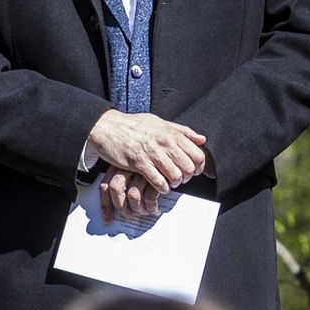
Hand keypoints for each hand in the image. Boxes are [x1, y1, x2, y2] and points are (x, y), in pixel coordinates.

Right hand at [85, 109, 206, 189]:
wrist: (107, 126)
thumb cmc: (132, 125)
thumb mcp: (160, 122)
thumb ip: (182, 130)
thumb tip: (202, 139)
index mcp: (171, 132)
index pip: (197, 154)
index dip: (198, 167)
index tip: (193, 171)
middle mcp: (164, 142)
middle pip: (188, 167)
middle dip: (187, 177)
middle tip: (180, 179)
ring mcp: (151, 153)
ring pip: (175, 176)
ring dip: (174, 184)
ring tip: (169, 183)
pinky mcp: (138, 163)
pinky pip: (158, 181)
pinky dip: (162, 187)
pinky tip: (159, 186)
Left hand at [98, 167, 167, 224]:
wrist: (175, 159)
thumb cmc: (153, 169)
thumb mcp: (136, 173)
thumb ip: (126, 186)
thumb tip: (120, 210)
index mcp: (120, 165)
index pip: (105, 185)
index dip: (105, 205)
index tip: (108, 219)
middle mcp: (129, 166)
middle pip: (116, 189)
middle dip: (122, 207)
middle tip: (129, 216)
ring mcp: (143, 171)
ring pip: (133, 195)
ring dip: (138, 209)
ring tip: (144, 212)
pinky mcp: (157, 176)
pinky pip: (149, 197)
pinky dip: (151, 207)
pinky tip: (155, 209)